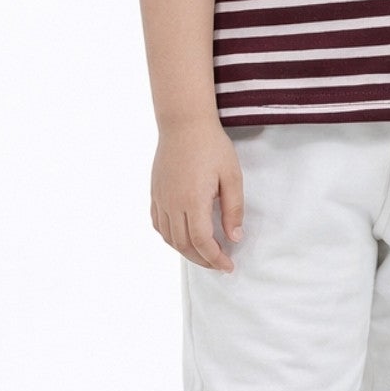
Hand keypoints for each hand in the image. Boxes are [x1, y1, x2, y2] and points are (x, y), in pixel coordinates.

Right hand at [150, 118, 244, 270]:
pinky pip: (158, 224)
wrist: (184, 124)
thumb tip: (234, 237)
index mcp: (193, 201)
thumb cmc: (212, 146)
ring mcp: (160, 199)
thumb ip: (233, 209)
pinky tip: (182, 238)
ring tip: (204, 254)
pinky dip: (170, 238)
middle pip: (184, 245)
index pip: (202, 242)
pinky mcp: (155, 193)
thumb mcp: (231, 176)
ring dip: (186, 252)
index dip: (215, 259)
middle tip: (220, 264)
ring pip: (169, 238)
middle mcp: (172, 204)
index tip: (228, 266)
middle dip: (203, 260)